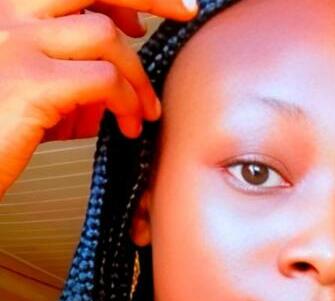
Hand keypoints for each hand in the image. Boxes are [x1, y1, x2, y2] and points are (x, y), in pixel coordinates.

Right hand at [0, 0, 197, 197]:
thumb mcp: (33, 95)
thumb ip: (72, 81)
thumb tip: (122, 87)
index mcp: (8, 10)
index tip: (144, 20)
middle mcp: (7, 13)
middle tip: (185, 13)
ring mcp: (16, 43)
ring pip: (105, 37)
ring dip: (138, 77)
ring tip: (144, 113)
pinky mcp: (29, 82)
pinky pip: (103, 80)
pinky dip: (127, 101)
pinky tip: (128, 125)